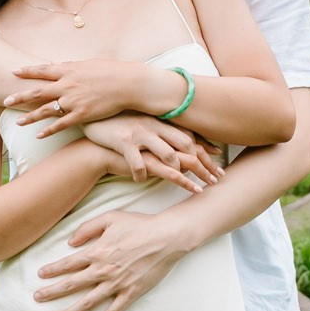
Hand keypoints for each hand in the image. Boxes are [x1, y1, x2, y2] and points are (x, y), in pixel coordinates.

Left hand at [6, 59, 183, 136]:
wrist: (129, 84)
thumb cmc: (113, 71)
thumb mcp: (90, 64)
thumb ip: (73, 66)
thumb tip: (61, 64)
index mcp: (70, 70)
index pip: (43, 70)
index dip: (27, 71)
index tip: (13, 72)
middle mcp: (68, 85)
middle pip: (38, 91)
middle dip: (20, 96)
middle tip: (5, 101)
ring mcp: (74, 101)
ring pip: (46, 110)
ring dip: (30, 117)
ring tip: (18, 122)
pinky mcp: (82, 114)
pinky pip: (61, 124)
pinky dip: (49, 130)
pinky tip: (38, 135)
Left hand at [34, 207, 197, 310]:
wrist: (166, 237)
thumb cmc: (139, 225)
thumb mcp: (111, 218)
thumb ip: (88, 228)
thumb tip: (70, 242)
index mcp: (97, 251)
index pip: (69, 263)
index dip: (53, 270)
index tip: (40, 275)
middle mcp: (103, 270)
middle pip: (72, 284)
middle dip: (52, 292)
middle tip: (37, 298)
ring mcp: (116, 283)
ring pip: (88, 301)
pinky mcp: (131, 292)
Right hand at [82, 113, 224, 188]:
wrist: (90, 132)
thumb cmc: (115, 131)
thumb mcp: (139, 127)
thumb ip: (156, 135)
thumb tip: (172, 147)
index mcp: (158, 122)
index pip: (188, 134)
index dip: (204, 146)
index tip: (219, 156)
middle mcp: (153, 127)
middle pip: (186, 146)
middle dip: (204, 163)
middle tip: (218, 178)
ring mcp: (140, 136)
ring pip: (172, 156)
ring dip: (188, 175)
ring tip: (201, 188)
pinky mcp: (126, 146)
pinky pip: (144, 166)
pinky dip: (160, 177)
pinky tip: (173, 187)